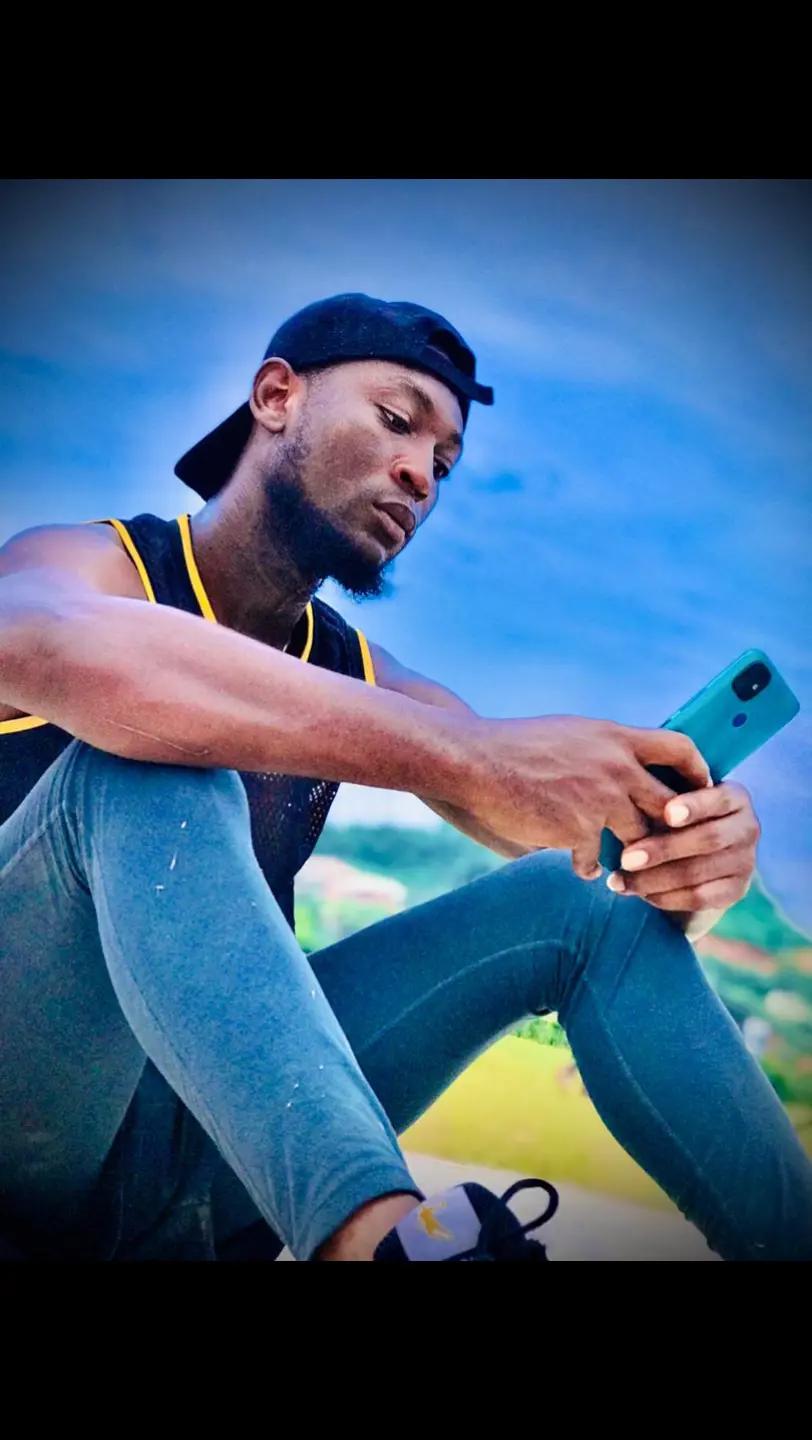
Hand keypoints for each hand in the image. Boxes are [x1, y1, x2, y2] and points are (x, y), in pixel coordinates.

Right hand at [457, 714, 711, 878]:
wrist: (476, 761)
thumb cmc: (516, 745)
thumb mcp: (572, 733)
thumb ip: (605, 748)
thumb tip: (627, 761)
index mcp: (616, 737)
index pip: (680, 747)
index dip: (697, 771)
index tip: (699, 789)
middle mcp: (616, 766)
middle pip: (671, 804)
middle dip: (673, 829)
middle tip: (668, 844)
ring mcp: (600, 799)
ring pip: (641, 839)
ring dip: (635, 857)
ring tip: (627, 867)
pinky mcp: (577, 829)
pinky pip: (598, 858)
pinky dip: (589, 866)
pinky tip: (580, 867)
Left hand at [606, 781, 760, 927]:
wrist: (700, 852)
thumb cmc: (678, 816)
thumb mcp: (675, 799)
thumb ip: (660, 801)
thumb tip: (624, 810)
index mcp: (735, 798)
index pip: (718, 800)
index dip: (694, 807)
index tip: (668, 814)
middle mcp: (747, 828)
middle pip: (707, 839)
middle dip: (663, 849)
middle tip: (626, 858)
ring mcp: (746, 862)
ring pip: (698, 873)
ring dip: (654, 879)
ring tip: (620, 881)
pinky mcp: (736, 891)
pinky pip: (699, 898)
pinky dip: (665, 898)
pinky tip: (640, 894)